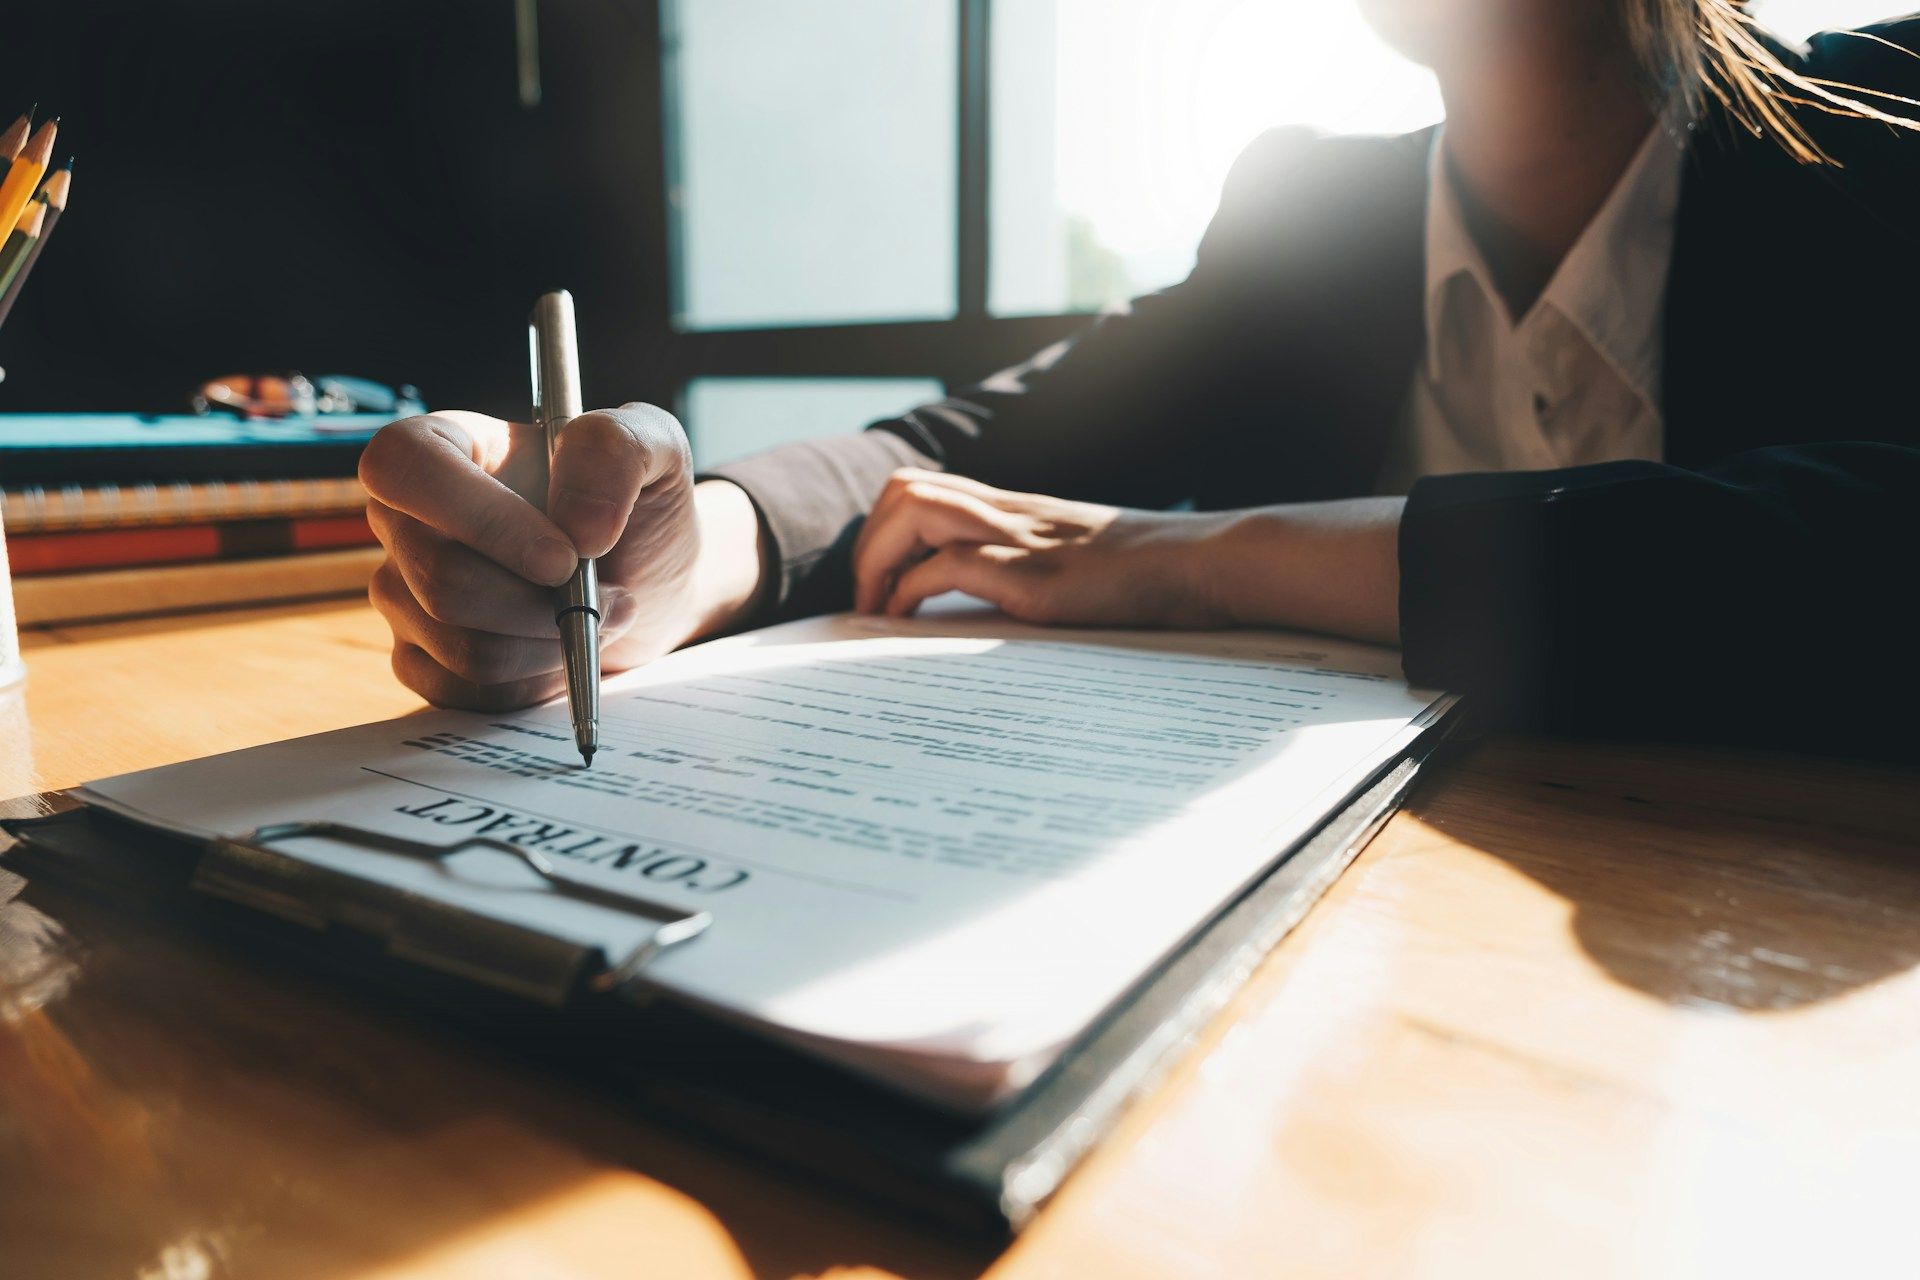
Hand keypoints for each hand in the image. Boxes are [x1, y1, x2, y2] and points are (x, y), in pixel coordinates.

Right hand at [359, 406, 764, 708]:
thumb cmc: (638, 505)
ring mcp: (405, 592)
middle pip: (441, 576)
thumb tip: (579, 528)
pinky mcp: (421, 659)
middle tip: (607, 593)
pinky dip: (536, 675)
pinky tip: (563, 643)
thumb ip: (615, 450)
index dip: (482, 518)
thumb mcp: (654, 445)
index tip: (564, 557)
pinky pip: (470, 686)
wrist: (647, 581)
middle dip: (541, 603)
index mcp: (445, 446)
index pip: (403, 466)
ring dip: (550, 640)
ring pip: (463, 642)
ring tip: (596, 613)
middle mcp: (406, 519)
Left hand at [852, 469, 1232, 626]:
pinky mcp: (1034, 578)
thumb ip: (1035, 566)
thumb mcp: (1079, 559)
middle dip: (869, 545)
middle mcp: (1011, 514)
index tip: (882, 585)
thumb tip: (991, 605)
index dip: (886, 531)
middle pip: (904, 489)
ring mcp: (1021, 540)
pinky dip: (912, 592)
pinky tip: (912, 624)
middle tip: (870, 601)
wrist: (1208, 564)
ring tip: (879, 613)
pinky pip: (948, 564)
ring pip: (914, 511)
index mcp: (1018, 509)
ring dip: (878, 563)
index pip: (925, 488)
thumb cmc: (1153, 573)